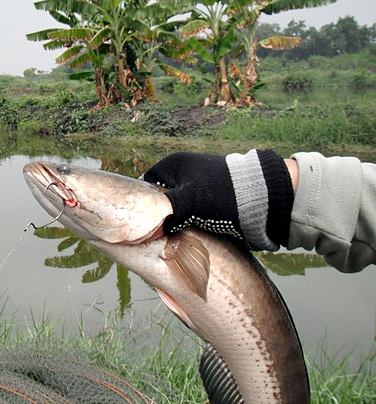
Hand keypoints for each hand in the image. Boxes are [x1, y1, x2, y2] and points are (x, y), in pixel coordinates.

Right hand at [142, 150, 293, 250]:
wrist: (262, 198)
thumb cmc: (220, 193)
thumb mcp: (186, 201)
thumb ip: (165, 214)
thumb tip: (151, 231)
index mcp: (173, 165)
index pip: (147, 184)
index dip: (143, 203)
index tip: (141, 221)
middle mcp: (184, 175)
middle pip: (162, 200)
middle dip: (160, 217)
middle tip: (157, 234)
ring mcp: (198, 189)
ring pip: (177, 211)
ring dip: (177, 225)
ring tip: (175, 238)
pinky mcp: (211, 204)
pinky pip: (192, 218)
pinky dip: (191, 228)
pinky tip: (190, 238)